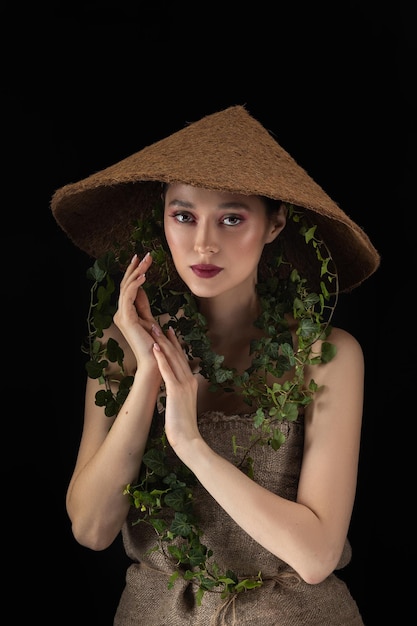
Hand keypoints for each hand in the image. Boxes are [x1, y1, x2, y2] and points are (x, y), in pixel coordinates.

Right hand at [113, 253, 156, 362]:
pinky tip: (144, 276)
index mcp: (125, 313)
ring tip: (147, 261)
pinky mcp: (126, 318)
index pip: (128, 288)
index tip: (142, 260)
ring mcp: (121, 316)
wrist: (154, 361)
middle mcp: (120, 313)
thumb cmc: (154, 343)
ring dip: (137, 272)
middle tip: (144, 255)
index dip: (134, 273)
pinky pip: (129, 297)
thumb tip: (142, 288)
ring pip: (127, 288)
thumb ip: (143, 305)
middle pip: (126, 285)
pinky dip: (136, 285)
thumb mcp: (149, 319)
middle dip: (135, 268)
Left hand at [151, 325, 199, 453]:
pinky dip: (161, 358)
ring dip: (162, 343)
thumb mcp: (182, 404)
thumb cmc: (183, 425)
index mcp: (191, 382)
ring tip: (154, 329)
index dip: (174, 344)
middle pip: (177, 354)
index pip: (181, 358)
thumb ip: (179, 392)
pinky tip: (154, 348)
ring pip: (172, 358)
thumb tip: (173, 386)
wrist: (189, 439)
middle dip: (167, 338)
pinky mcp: (176, 391)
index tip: (168, 331)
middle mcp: (189, 380)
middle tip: (158, 324)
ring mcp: (184, 385)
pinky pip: (167, 371)